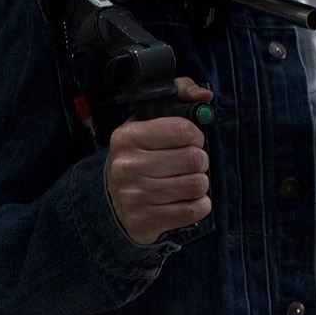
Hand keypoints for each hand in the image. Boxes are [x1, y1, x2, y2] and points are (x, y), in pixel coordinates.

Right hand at [105, 77, 212, 245]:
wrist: (110, 199)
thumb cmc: (140, 154)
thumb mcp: (151, 119)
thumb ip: (180, 94)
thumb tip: (204, 95)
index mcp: (128, 137)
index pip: (183, 130)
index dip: (196, 134)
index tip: (191, 139)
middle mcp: (127, 166)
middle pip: (194, 159)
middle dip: (200, 160)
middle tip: (190, 162)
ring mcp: (134, 196)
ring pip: (197, 185)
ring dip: (200, 182)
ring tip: (186, 180)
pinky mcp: (144, 221)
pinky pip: (193, 211)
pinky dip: (199, 205)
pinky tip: (186, 200)